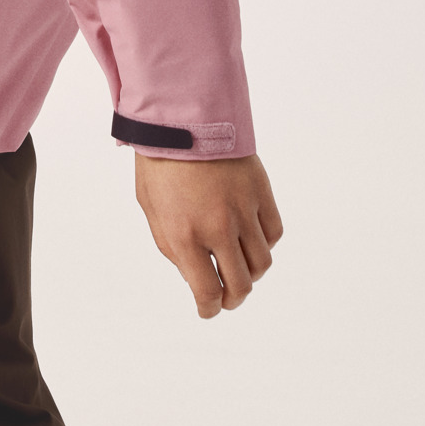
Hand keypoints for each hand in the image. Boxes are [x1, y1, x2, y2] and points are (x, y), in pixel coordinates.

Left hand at [135, 152, 282, 317]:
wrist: (183, 116)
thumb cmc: (160, 162)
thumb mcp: (152, 209)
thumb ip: (173, 246)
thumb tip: (195, 275)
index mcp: (185, 234)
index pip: (208, 292)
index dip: (209, 309)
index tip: (209, 310)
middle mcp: (218, 228)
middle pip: (241, 285)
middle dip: (233, 298)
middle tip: (228, 296)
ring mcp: (244, 210)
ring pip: (262, 263)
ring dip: (251, 273)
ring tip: (239, 266)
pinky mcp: (261, 192)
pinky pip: (273, 233)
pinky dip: (264, 243)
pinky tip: (250, 238)